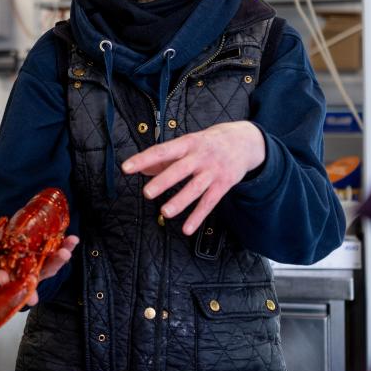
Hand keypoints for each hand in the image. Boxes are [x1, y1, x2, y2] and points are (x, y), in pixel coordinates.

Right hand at [0, 203, 79, 306]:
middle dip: (31, 289)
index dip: (2, 280)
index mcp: (4, 269)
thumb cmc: (3, 242)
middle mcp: (22, 274)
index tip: (2, 279)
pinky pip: (59, 257)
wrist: (19, 239)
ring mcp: (38, 269)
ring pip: (47, 269)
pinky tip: (73, 240)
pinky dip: (66, 248)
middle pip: (26, 282)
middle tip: (35, 295)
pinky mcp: (50, 262)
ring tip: (64, 253)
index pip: (1, 278)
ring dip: (57, 261)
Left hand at [121, 121, 265, 234]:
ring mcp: (213, 171)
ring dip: (180, 201)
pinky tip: (186, 229)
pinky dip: (198, 216)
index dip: (143, 159)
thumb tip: (142, 169)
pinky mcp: (224, 184)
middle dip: (163, 181)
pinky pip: (209, 202)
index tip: (126, 168)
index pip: (162, 151)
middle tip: (147, 193)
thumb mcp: (188, 143)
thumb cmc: (208, 143)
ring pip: (195, 188)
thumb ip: (164, 158)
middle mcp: (200, 156)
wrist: (244, 141)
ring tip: (164, 212)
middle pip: (180, 170)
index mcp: (187, 143)